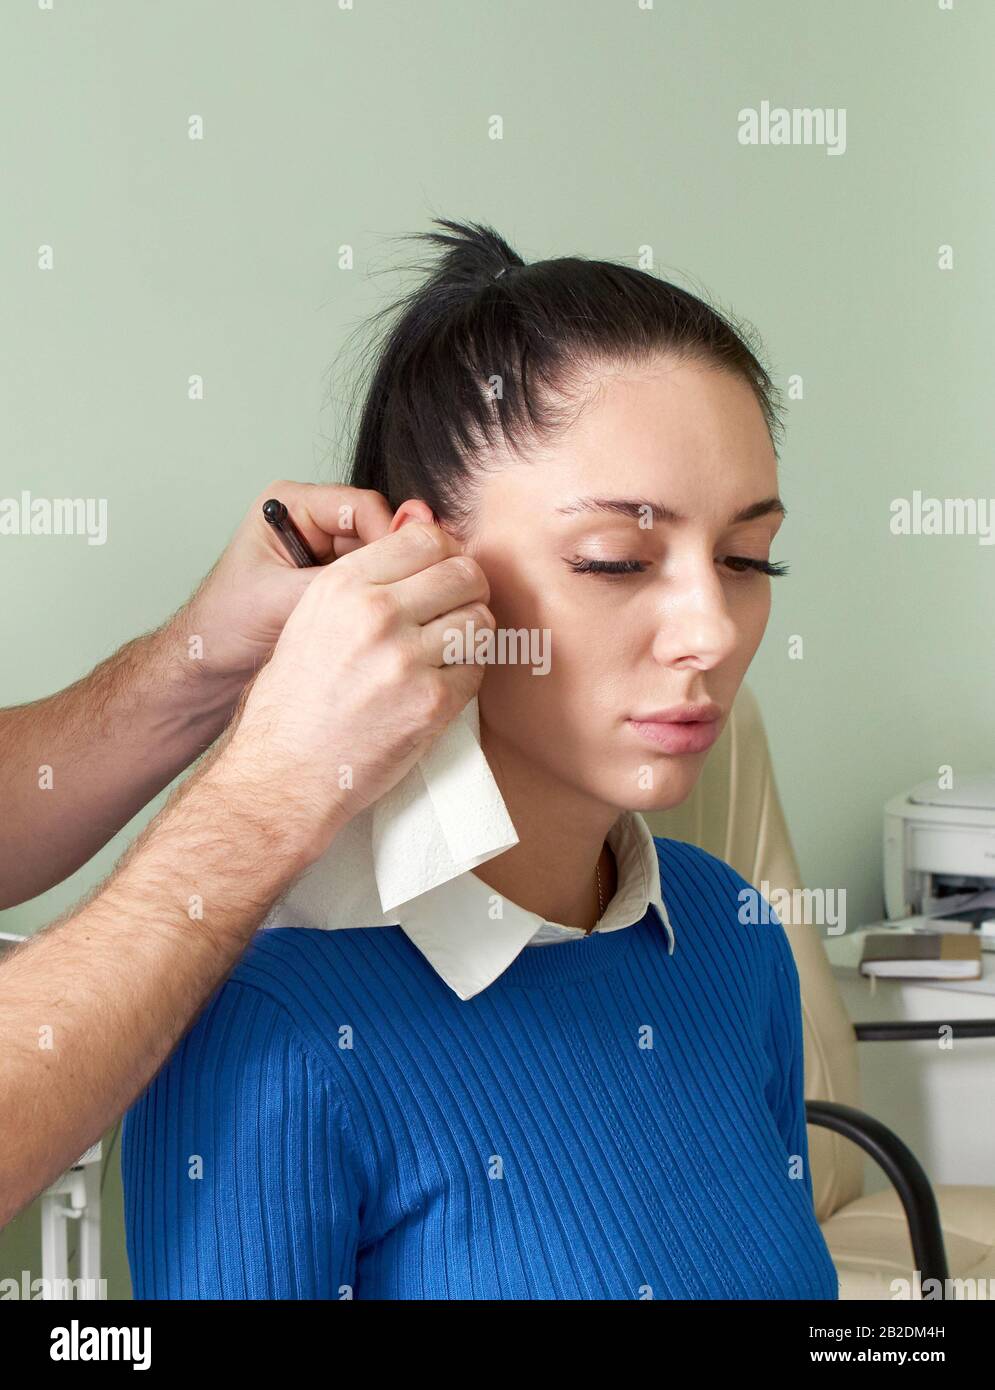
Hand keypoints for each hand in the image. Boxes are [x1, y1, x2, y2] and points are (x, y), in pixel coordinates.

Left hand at [174, 480, 393, 685]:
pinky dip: (375, 601)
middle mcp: (311, 521)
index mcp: (291, 505)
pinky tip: (372, 623)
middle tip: (397, 600)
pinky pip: (370, 583)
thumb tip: (387, 573)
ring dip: (381, 586)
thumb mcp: (278, 599)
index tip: (399, 572)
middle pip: (376, 529)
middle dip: (387, 564)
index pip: (360, 506)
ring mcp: (324, 551)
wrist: (211, 660)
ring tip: (380, 616)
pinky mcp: (332, 579)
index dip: (387, 536)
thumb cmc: (225, 623)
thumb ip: (333, 582)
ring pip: (378, 559)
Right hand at [215, 519, 495, 868]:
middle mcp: (375, 613)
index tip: (443, 574)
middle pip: (463, 573)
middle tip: (456, 613)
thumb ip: (366, 580)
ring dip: (471, 635)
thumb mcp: (312, 619)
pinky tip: (438, 686)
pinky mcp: (432, 702)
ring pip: (479, 620)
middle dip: (468, 591)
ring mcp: (406, 658)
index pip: (426, 538)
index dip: (445, 554)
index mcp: (343, 585)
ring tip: (445, 654)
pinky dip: (466, 676)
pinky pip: (477, 669)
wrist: (282, 774)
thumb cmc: (293, 703)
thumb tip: (425, 537)